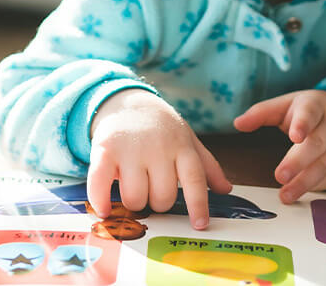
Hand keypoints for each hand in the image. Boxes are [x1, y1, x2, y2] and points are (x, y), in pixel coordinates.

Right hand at [89, 89, 231, 227]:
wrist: (127, 101)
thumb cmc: (161, 127)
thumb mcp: (187, 139)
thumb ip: (206, 166)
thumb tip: (225, 189)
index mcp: (181, 147)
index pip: (195, 179)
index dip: (198, 204)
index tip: (200, 224)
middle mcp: (158, 148)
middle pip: (162, 197)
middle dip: (158, 203)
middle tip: (153, 191)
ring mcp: (131, 149)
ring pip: (135, 197)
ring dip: (134, 202)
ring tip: (133, 188)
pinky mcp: (105, 149)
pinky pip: (100, 182)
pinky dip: (101, 201)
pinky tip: (104, 210)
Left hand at [233, 89, 325, 202]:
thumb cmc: (310, 112)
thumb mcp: (288, 105)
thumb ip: (262, 113)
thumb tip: (238, 123)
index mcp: (314, 106)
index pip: (310, 113)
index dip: (303, 124)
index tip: (295, 136)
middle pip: (317, 144)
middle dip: (299, 161)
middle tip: (280, 176)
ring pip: (325, 165)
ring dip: (304, 182)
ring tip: (285, 195)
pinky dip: (315, 187)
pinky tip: (299, 194)